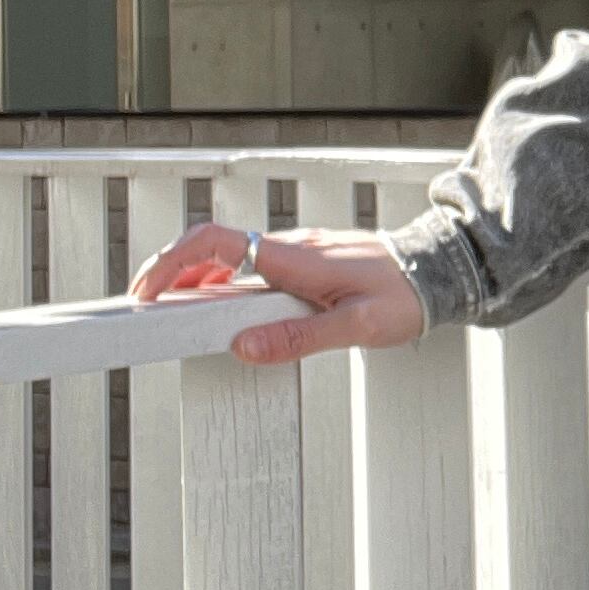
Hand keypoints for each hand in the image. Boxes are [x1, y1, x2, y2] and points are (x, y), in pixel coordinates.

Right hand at [129, 221, 427, 367]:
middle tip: (146, 308)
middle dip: (172, 273)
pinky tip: (224, 310)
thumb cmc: (408, 295)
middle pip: (214, 249)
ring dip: (197, 280)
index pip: (217, 243)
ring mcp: (299, 252)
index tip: (147, 291)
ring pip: (233, 258)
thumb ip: (299, 338)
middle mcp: (292, 248)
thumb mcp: (357, 327)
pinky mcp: (308, 261)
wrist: (442, 270)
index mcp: (297, 258)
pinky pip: (255, 266)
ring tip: (174, 314)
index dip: (173, 262)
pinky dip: (226, 284)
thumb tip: (242, 347)